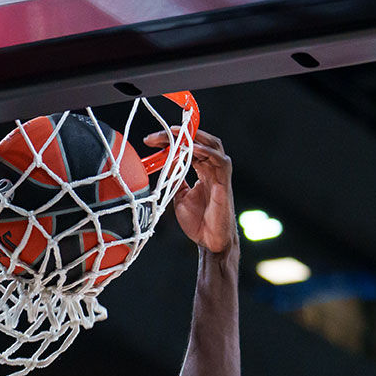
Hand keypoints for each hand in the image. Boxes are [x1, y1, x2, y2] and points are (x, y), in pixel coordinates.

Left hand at [145, 128, 234, 253]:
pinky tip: (193, 148)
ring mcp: (220, 175)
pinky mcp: (225, 184)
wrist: (209, 242)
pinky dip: (206, 152)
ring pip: (213, 145)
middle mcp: (213, 169)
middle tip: (158, 134)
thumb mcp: (180, 196)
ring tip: (175, 133)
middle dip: (180, 134)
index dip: (172, 140)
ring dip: (194, 137)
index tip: (151, 140)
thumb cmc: (198, 222)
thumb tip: (165, 162)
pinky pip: (220, 162)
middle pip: (200, 141)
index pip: (189, 147)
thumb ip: (176, 179)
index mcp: (203, 171)